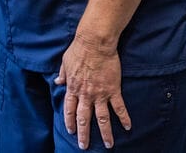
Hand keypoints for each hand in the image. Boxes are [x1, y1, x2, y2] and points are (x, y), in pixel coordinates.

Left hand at [55, 34, 131, 149]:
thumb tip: (57, 82)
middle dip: (84, 134)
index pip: (69, 110)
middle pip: (84, 119)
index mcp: (73, 88)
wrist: (94, 43)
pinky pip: (119, 107)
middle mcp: (85, 94)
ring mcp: (100, 94)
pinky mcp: (113, 90)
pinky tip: (128, 127)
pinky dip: (124, 118)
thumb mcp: (65, 62)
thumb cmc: (78, 50)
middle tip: (84, 146)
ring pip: (102, 118)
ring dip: (105, 133)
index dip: (70, 122)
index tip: (71, 131)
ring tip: (108, 145)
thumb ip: (62, 74)